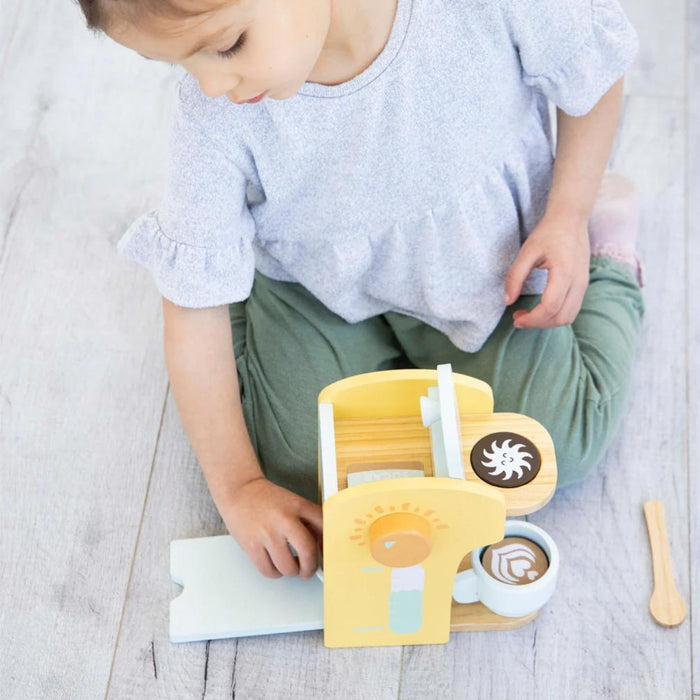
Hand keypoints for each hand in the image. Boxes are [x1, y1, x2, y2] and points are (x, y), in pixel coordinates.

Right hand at [219, 477, 322, 578]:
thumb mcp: (293, 502)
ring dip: (292, 571)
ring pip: (288, 567)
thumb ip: (308, 520)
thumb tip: (321, 545)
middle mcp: (284, 519)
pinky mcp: (252, 546)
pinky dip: (275, 573)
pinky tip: (275, 564)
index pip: (323, 527)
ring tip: (290, 565)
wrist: (239, 492)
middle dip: (311, 567)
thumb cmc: (267, 499)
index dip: (328, 545)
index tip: (325, 553)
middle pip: (308, 551)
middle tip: (309, 569)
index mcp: (297, 506)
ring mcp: (267, 534)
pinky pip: (269, 571)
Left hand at [503, 212, 589, 328]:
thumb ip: (515, 277)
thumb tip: (507, 301)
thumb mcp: (526, 252)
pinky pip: (572, 309)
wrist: (571, 219)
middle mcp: (578, 282)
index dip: (532, 319)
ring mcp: (583, 284)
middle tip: (518, 317)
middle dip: (538, 323)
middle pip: (561, 317)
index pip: (550, 307)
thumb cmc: (548, 233)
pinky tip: (540, 308)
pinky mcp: (583, 285)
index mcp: (564, 273)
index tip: (515, 318)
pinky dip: (556, 315)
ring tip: (528, 314)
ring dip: (547, 321)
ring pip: (568, 317)